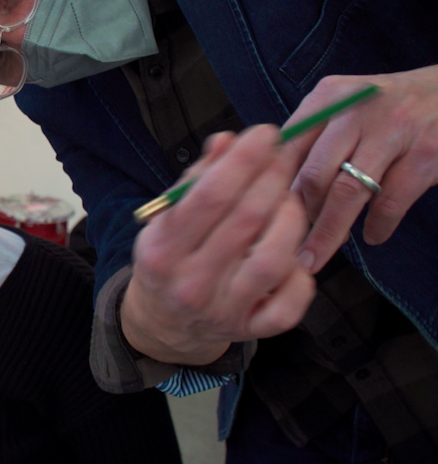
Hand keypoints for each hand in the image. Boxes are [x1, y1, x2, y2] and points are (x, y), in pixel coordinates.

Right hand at [122, 126, 314, 364]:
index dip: (244, 159)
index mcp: (162, 250)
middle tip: (283, 156)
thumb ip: (197, 179)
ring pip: (275, 257)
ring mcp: (224, 310)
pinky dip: (301, 271)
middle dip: (274, 177)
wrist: (163, 322)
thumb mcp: (167, 218)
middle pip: (248, 220)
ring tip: (288, 200)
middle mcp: (191, 283)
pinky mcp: (252, 329)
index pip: (210, 195)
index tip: (265, 134)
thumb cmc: (169, 259)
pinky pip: (292, 300)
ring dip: (291, 217)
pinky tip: (291, 251)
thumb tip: (229, 141)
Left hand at [284, 68, 437, 272]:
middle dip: (300, 217)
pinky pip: (390, 202)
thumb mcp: (346, 107)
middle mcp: (355, 109)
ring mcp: (393, 130)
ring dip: (330, 232)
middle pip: (313, 175)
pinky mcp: (425, 154)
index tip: (266, 220)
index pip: (287, 149)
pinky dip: (377, 226)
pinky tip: (372, 236)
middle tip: (293, 244)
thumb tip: (276, 193)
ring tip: (319, 255)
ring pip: (348, 194)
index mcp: (328, 98)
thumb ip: (312, 140)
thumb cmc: (387, 108)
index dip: (273, 189)